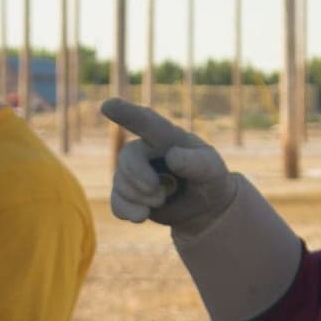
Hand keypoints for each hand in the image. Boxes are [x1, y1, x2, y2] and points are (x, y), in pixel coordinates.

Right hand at [102, 99, 236, 231]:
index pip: (146, 121)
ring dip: (140, 198)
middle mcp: (145, 150)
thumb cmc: (209, 179)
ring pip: (120, 183)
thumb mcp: (213, 170)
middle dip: (139, 178)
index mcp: (166, 137)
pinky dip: (128, 212)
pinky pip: (117, 203)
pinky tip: (143, 215)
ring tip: (162, 201)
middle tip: (160, 194)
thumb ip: (198, 163)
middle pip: (127, 156)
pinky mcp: (128, 195)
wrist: (203, 206)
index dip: (126, 113)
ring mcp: (133, 173)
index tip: (107, 105)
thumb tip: (172, 157)